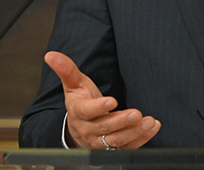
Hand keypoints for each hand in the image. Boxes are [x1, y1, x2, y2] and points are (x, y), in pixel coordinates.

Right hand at [44, 51, 160, 148]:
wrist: (80, 128)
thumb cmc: (80, 101)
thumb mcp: (73, 85)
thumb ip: (66, 69)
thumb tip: (50, 54)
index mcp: (79, 113)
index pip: (87, 112)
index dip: (99, 107)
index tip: (112, 101)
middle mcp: (88, 130)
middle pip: (105, 128)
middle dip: (121, 121)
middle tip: (136, 113)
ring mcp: (101, 142)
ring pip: (117, 141)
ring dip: (134, 132)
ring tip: (148, 121)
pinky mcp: (114, 149)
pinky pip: (129, 147)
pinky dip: (142, 138)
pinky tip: (153, 126)